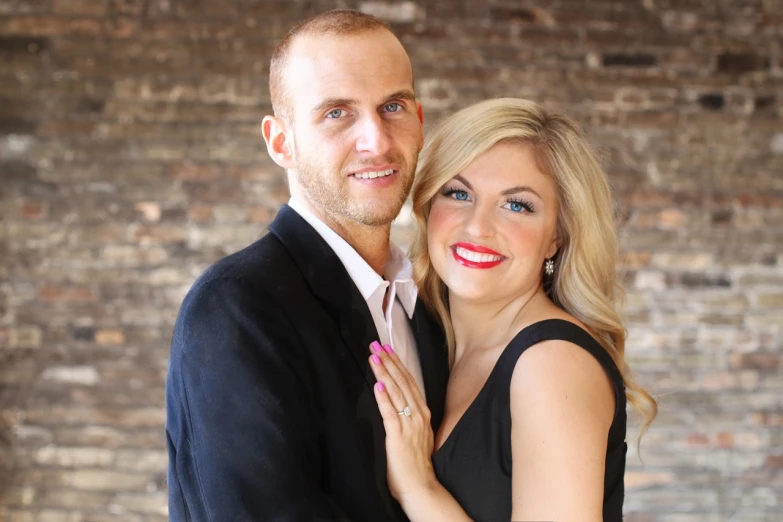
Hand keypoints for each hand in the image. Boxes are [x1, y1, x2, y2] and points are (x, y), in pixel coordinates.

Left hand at [368, 341, 436, 501]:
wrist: (421, 486)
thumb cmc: (415, 464)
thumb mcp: (415, 434)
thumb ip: (406, 417)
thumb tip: (393, 402)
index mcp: (422, 413)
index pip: (409, 382)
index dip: (398, 364)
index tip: (388, 349)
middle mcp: (418, 415)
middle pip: (403, 382)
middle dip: (389, 361)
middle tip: (377, 344)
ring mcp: (409, 425)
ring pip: (396, 392)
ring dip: (384, 372)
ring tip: (374, 356)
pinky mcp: (398, 436)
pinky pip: (390, 412)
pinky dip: (383, 397)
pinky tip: (377, 383)